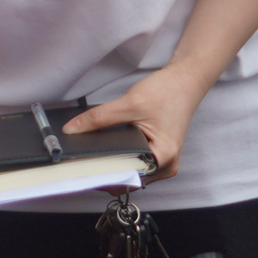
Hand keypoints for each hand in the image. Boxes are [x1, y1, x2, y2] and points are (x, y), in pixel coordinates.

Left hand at [63, 67, 204, 181]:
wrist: (185, 80)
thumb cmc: (168, 91)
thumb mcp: (130, 103)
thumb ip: (99, 118)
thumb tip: (73, 130)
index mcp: (163, 158)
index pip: (126, 177)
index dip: (102, 174)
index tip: (80, 169)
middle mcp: (165, 166)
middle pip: (127, 177)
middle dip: (105, 168)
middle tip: (80, 160)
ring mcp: (163, 162)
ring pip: (130, 170)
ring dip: (112, 163)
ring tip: (92, 153)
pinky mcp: (158, 154)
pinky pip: (135, 162)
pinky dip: (121, 156)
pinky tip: (108, 148)